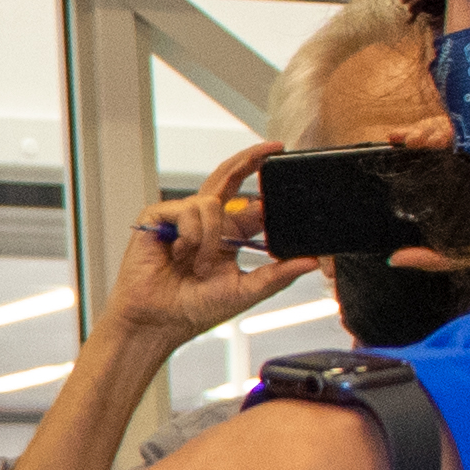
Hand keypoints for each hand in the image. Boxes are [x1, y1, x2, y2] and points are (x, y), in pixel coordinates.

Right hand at [109, 145, 322, 345]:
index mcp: (228, 236)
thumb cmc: (193, 310)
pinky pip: (187, 209)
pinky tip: (178, 253)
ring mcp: (181, 217)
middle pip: (228, 176)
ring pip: (211, 202)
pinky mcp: (157, 216)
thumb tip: (313, 261)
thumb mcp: (245, 291)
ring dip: (211, 237)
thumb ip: (278, 275)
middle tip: (273, 148)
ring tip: (199, 265)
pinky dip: (190, 235)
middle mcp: (206, 222)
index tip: (284, 165)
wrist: (157, 321)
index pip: (252, 202)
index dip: (267, 185)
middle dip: (250, 159)